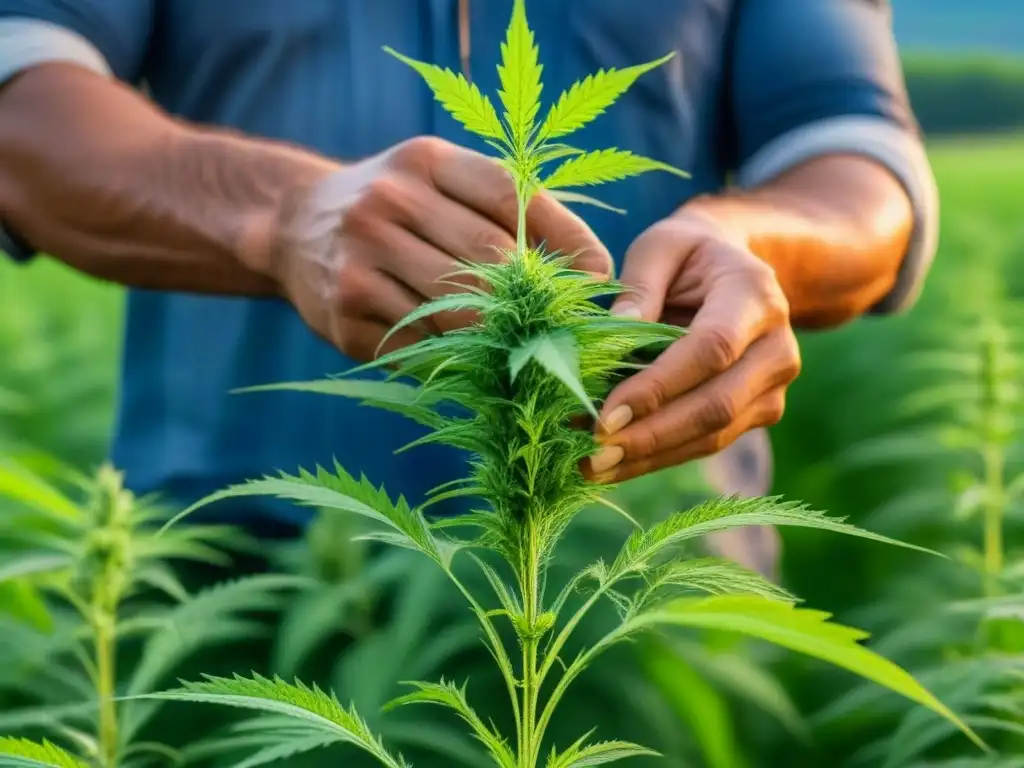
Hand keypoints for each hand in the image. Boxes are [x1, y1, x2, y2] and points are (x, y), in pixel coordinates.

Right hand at [270, 136, 611, 360]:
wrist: (292, 224)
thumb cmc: (393, 205)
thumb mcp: (437, 179)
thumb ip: (503, 207)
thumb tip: (589, 267)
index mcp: (424, 161)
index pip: (509, 195)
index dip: (564, 236)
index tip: (598, 275)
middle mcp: (388, 202)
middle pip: (488, 259)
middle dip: (535, 297)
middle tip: (566, 323)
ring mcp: (362, 258)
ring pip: (457, 311)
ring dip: (500, 337)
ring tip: (526, 348)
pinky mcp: (345, 312)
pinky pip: (420, 345)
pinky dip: (453, 357)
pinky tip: (469, 359)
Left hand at [585, 206, 800, 482]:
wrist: (737, 269)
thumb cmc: (689, 254)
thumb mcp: (660, 246)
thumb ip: (638, 287)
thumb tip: (609, 341)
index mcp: (755, 295)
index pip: (711, 350)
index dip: (658, 387)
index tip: (605, 415)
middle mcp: (776, 347)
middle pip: (716, 405)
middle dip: (650, 435)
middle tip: (592, 453)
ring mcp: (772, 387)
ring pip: (712, 435)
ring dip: (650, 457)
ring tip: (593, 467)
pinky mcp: (758, 413)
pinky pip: (707, 443)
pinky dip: (658, 458)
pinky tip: (614, 465)